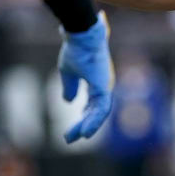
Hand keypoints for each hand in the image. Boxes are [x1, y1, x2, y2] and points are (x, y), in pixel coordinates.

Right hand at [57, 13, 114, 142]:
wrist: (80, 36)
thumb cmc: (76, 51)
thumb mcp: (68, 72)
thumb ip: (70, 87)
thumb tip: (69, 101)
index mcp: (98, 84)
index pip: (93, 107)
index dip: (85, 119)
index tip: (75, 131)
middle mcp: (105, 87)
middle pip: (96, 113)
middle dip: (83, 126)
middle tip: (69, 138)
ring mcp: (106, 87)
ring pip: (100, 113)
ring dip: (87, 126)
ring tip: (76, 137)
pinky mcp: (104, 87)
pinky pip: (102, 109)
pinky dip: (94, 121)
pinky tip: (86, 131)